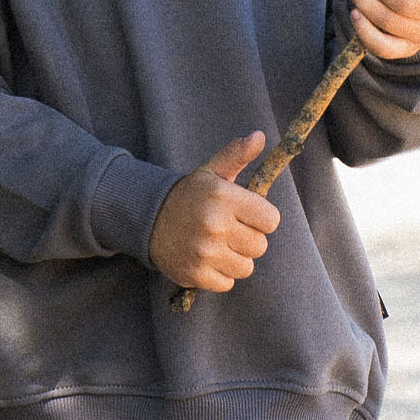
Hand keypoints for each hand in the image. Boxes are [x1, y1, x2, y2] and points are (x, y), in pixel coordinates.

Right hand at [148, 131, 279, 291]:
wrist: (148, 219)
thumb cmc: (190, 196)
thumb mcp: (211, 172)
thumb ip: (237, 155)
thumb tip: (259, 136)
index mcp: (223, 197)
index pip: (271, 220)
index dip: (261, 219)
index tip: (245, 215)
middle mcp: (215, 224)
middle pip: (260, 246)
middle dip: (248, 239)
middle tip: (228, 231)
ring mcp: (204, 252)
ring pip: (246, 267)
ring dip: (235, 259)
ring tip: (217, 245)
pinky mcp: (195, 274)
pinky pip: (228, 283)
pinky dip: (220, 275)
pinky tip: (207, 259)